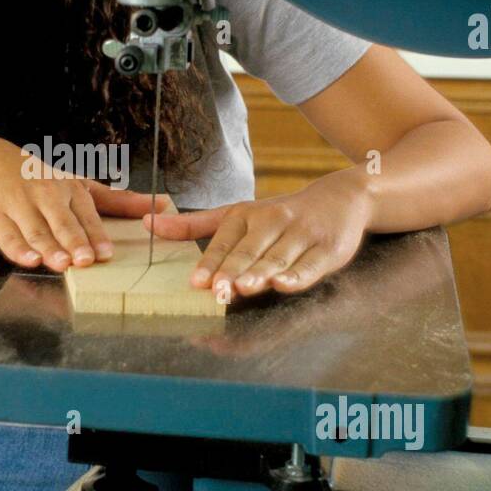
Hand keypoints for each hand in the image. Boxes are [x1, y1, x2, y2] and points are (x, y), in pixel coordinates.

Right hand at [0, 135, 169, 270]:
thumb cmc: (37, 177)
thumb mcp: (77, 183)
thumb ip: (117, 200)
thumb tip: (161, 204)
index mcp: (68, 188)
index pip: (86, 213)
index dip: (95, 234)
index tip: (106, 253)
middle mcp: (45, 194)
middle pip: (61, 222)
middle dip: (74, 240)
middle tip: (85, 260)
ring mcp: (18, 204)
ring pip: (36, 230)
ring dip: (49, 247)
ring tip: (61, 263)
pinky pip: (6, 235)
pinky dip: (17, 248)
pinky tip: (29, 259)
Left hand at [144, 168, 372, 297]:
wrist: (341, 198)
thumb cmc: (281, 215)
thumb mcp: (238, 214)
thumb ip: (195, 225)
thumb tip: (149, 223)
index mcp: (247, 215)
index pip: (225, 241)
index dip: (210, 262)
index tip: (195, 283)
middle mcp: (273, 222)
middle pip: (249, 251)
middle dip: (232, 272)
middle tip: (216, 291)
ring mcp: (302, 235)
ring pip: (277, 258)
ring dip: (260, 273)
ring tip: (243, 288)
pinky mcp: (328, 249)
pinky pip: (311, 265)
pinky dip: (298, 275)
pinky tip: (284, 284)